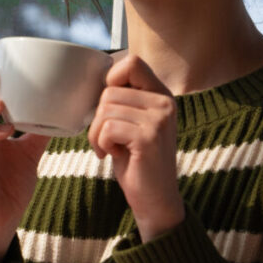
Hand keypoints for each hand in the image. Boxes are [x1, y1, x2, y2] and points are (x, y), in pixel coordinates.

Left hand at [88, 53, 184, 241]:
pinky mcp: (149, 137)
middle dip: (98, 117)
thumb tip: (97, 74)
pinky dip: (102, 143)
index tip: (108, 108)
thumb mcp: (132, 123)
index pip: (131, 62)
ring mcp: (159, 119)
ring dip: (97, 133)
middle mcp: (165, 103)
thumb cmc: (136, 161)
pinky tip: (113, 155)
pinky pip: (108, 127)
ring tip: (109, 148)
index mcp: (161, 95)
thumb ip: (123, 99)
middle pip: (109, 90)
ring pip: (105, 109)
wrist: (155, 200)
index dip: (110, 79)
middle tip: (106, 139)